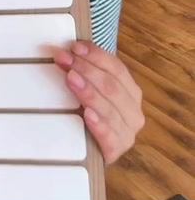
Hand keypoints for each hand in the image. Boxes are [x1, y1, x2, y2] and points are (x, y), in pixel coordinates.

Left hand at [54, 41, 144, 163]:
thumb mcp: (92, 92)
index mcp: (131, 92)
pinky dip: (99, 124)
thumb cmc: (94, 115)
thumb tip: (66, 52)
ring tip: (71, 79)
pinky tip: (88, 115)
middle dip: (87, 70)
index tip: (75, 47)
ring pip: (110, 109)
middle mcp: (134, 111)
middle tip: (65, 60)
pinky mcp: (116, 151)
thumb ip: (85, 73)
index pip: (117, 69)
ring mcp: (127, 133)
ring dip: (89, 92)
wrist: (95, 152)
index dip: (96, 56)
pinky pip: (109, 137)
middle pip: (112, 86)